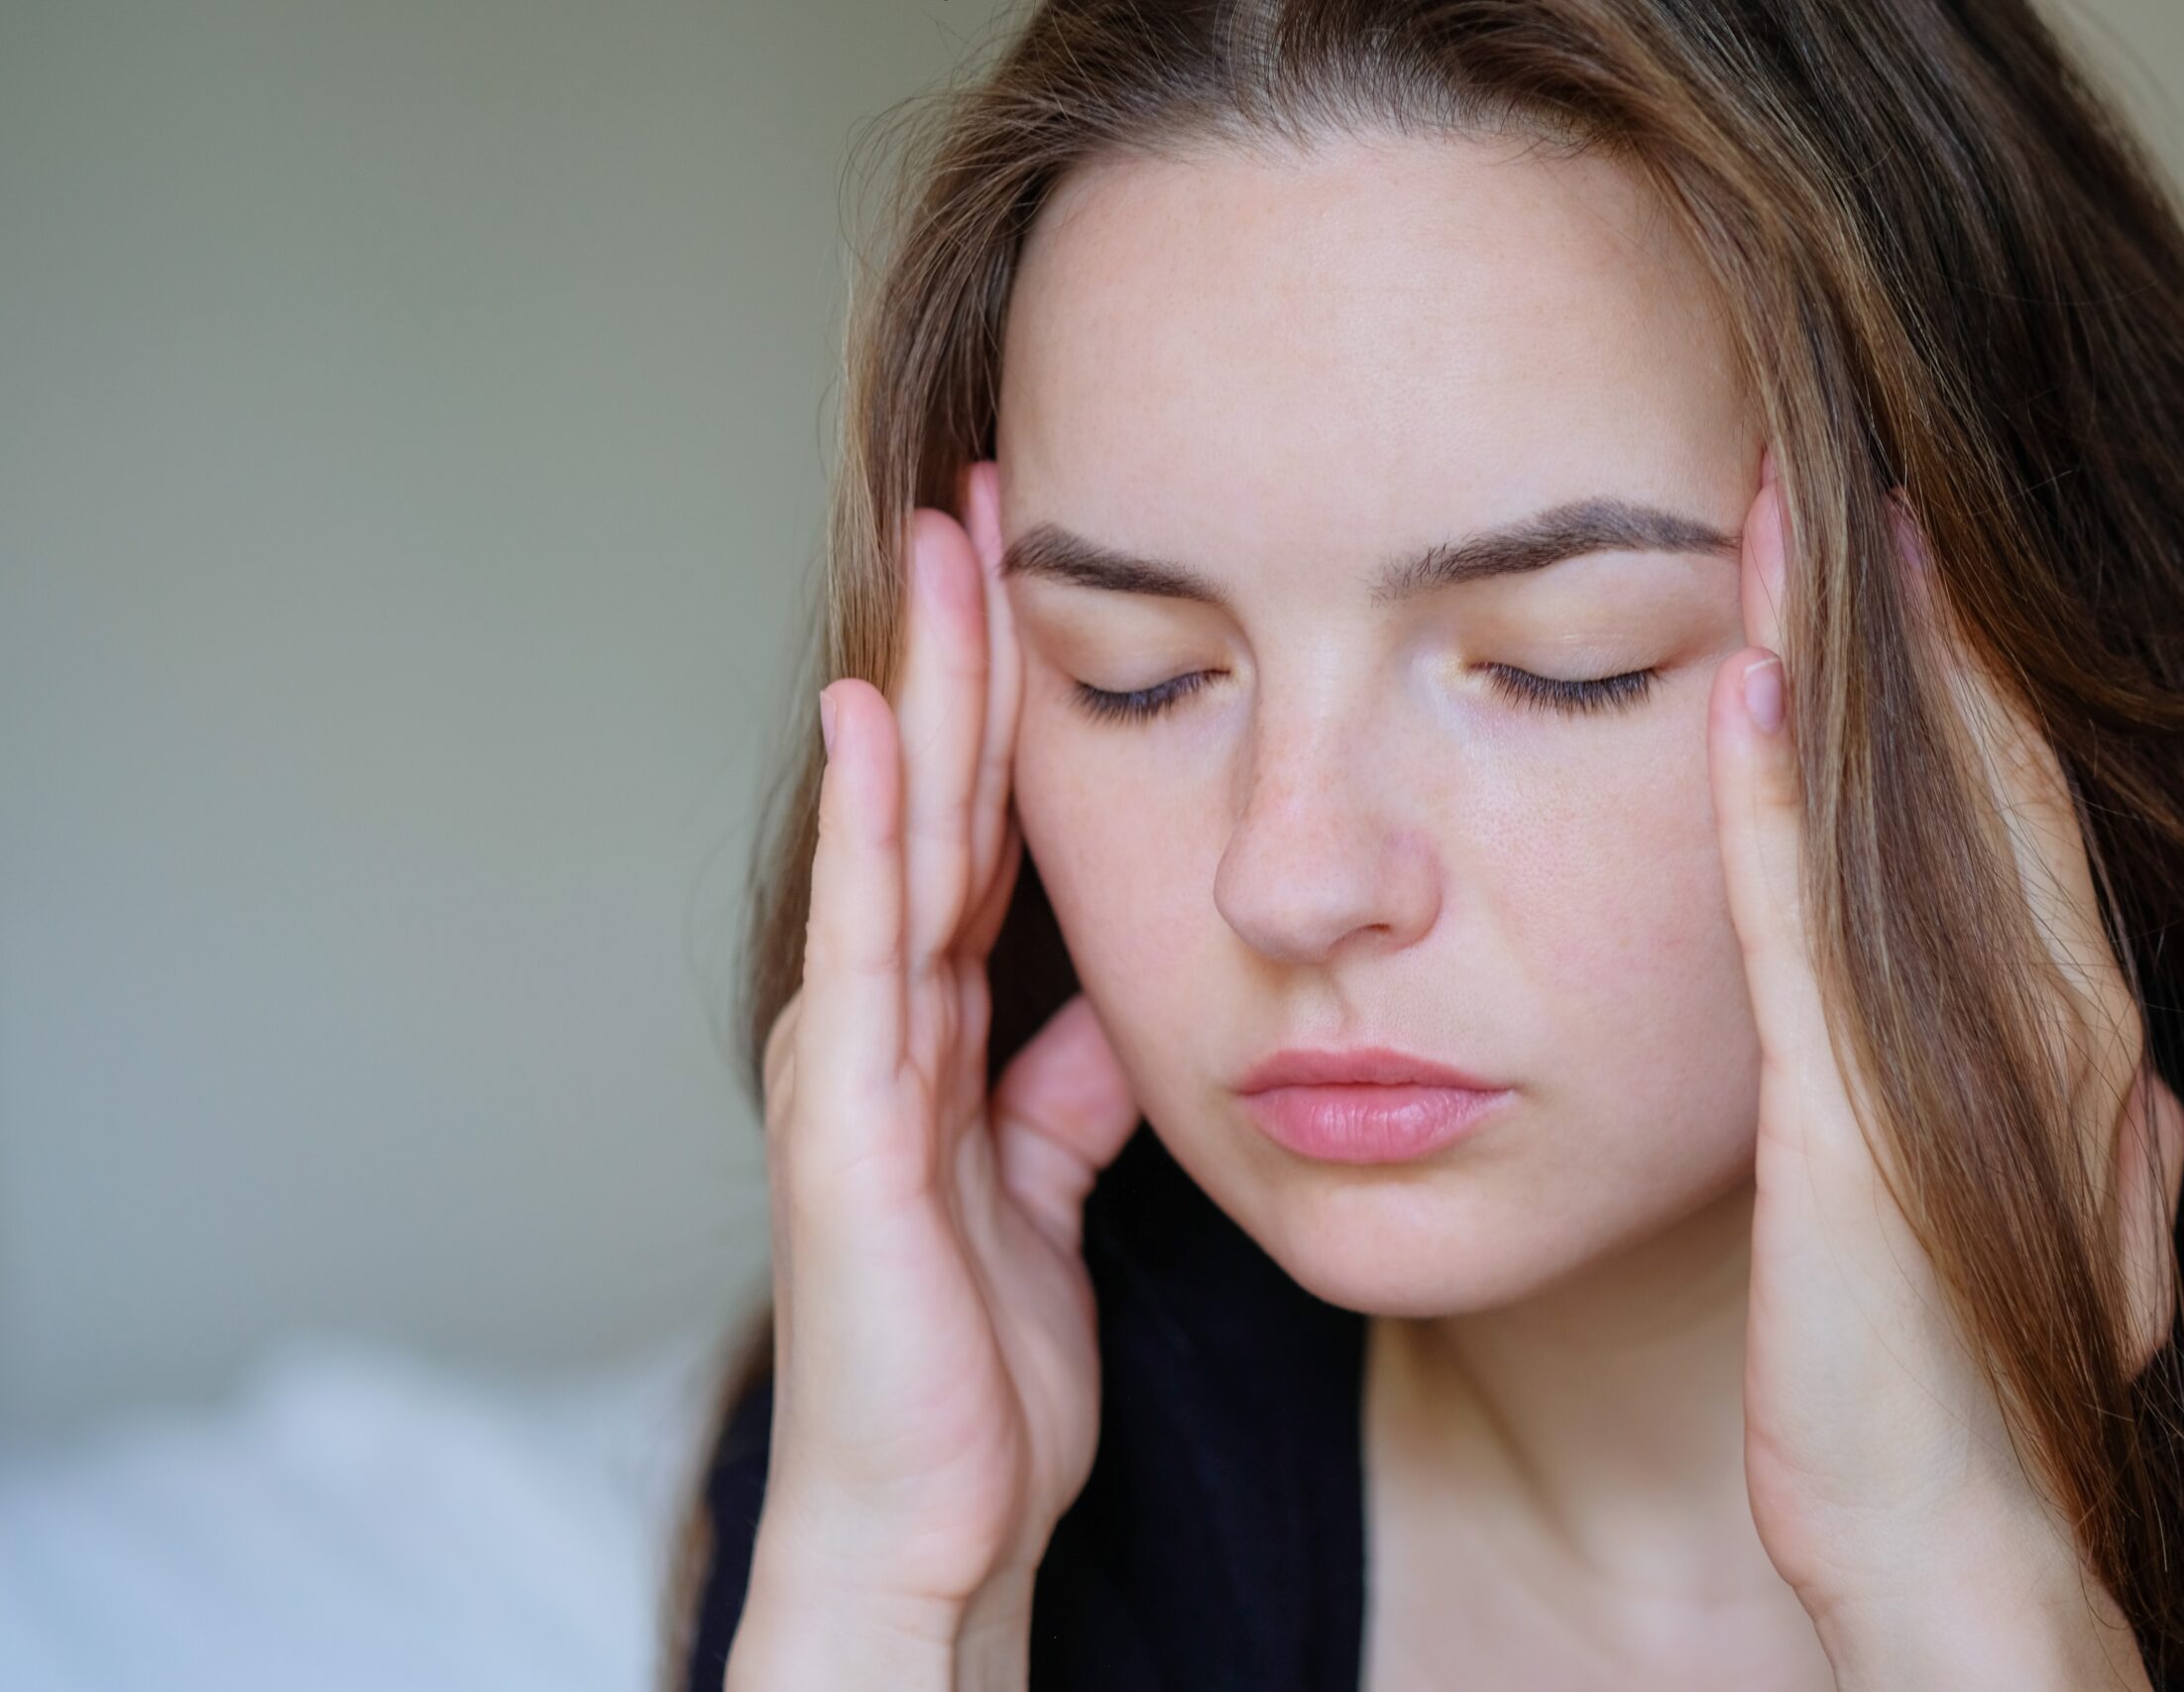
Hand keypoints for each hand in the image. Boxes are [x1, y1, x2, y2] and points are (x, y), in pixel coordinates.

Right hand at [731, 462, 1142, 1675]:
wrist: (932, 1524)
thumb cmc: (981, 1370)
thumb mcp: (1049, 1191)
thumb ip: (1068, 1084)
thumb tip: (1117, 998)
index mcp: (935, 1036)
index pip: (977, 833)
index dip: (1005, 706)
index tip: (1041, 574)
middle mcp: (879, 1022)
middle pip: (931, 801)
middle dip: (961, 651)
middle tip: (987, 495)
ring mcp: (850, 1060)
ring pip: (895, 838)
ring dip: (919, 689)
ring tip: (942, 544)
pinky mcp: (843, 1118)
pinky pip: (864, 944)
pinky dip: (866, 826)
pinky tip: (872, 715)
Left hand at [1709, 450, 2183, 1685]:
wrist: (1959, 1535)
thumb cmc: (1961, 1381)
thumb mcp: (2040, 1222)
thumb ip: (2075, 1126)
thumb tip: (2126, 1086)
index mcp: (2071, 1033)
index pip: (2017, 810)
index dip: (1969, 670)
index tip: (1906, 544)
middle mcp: (2045, 1017)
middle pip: (1979, 770)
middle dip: (1921, 614)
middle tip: (1852, 457)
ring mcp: (1960, 1057)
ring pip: (1907, 811)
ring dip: (1853, 656)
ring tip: (1799, 504)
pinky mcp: (1858, 1114)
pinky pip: (1808, 922)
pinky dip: (1782, 799)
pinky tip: (1753, 684)